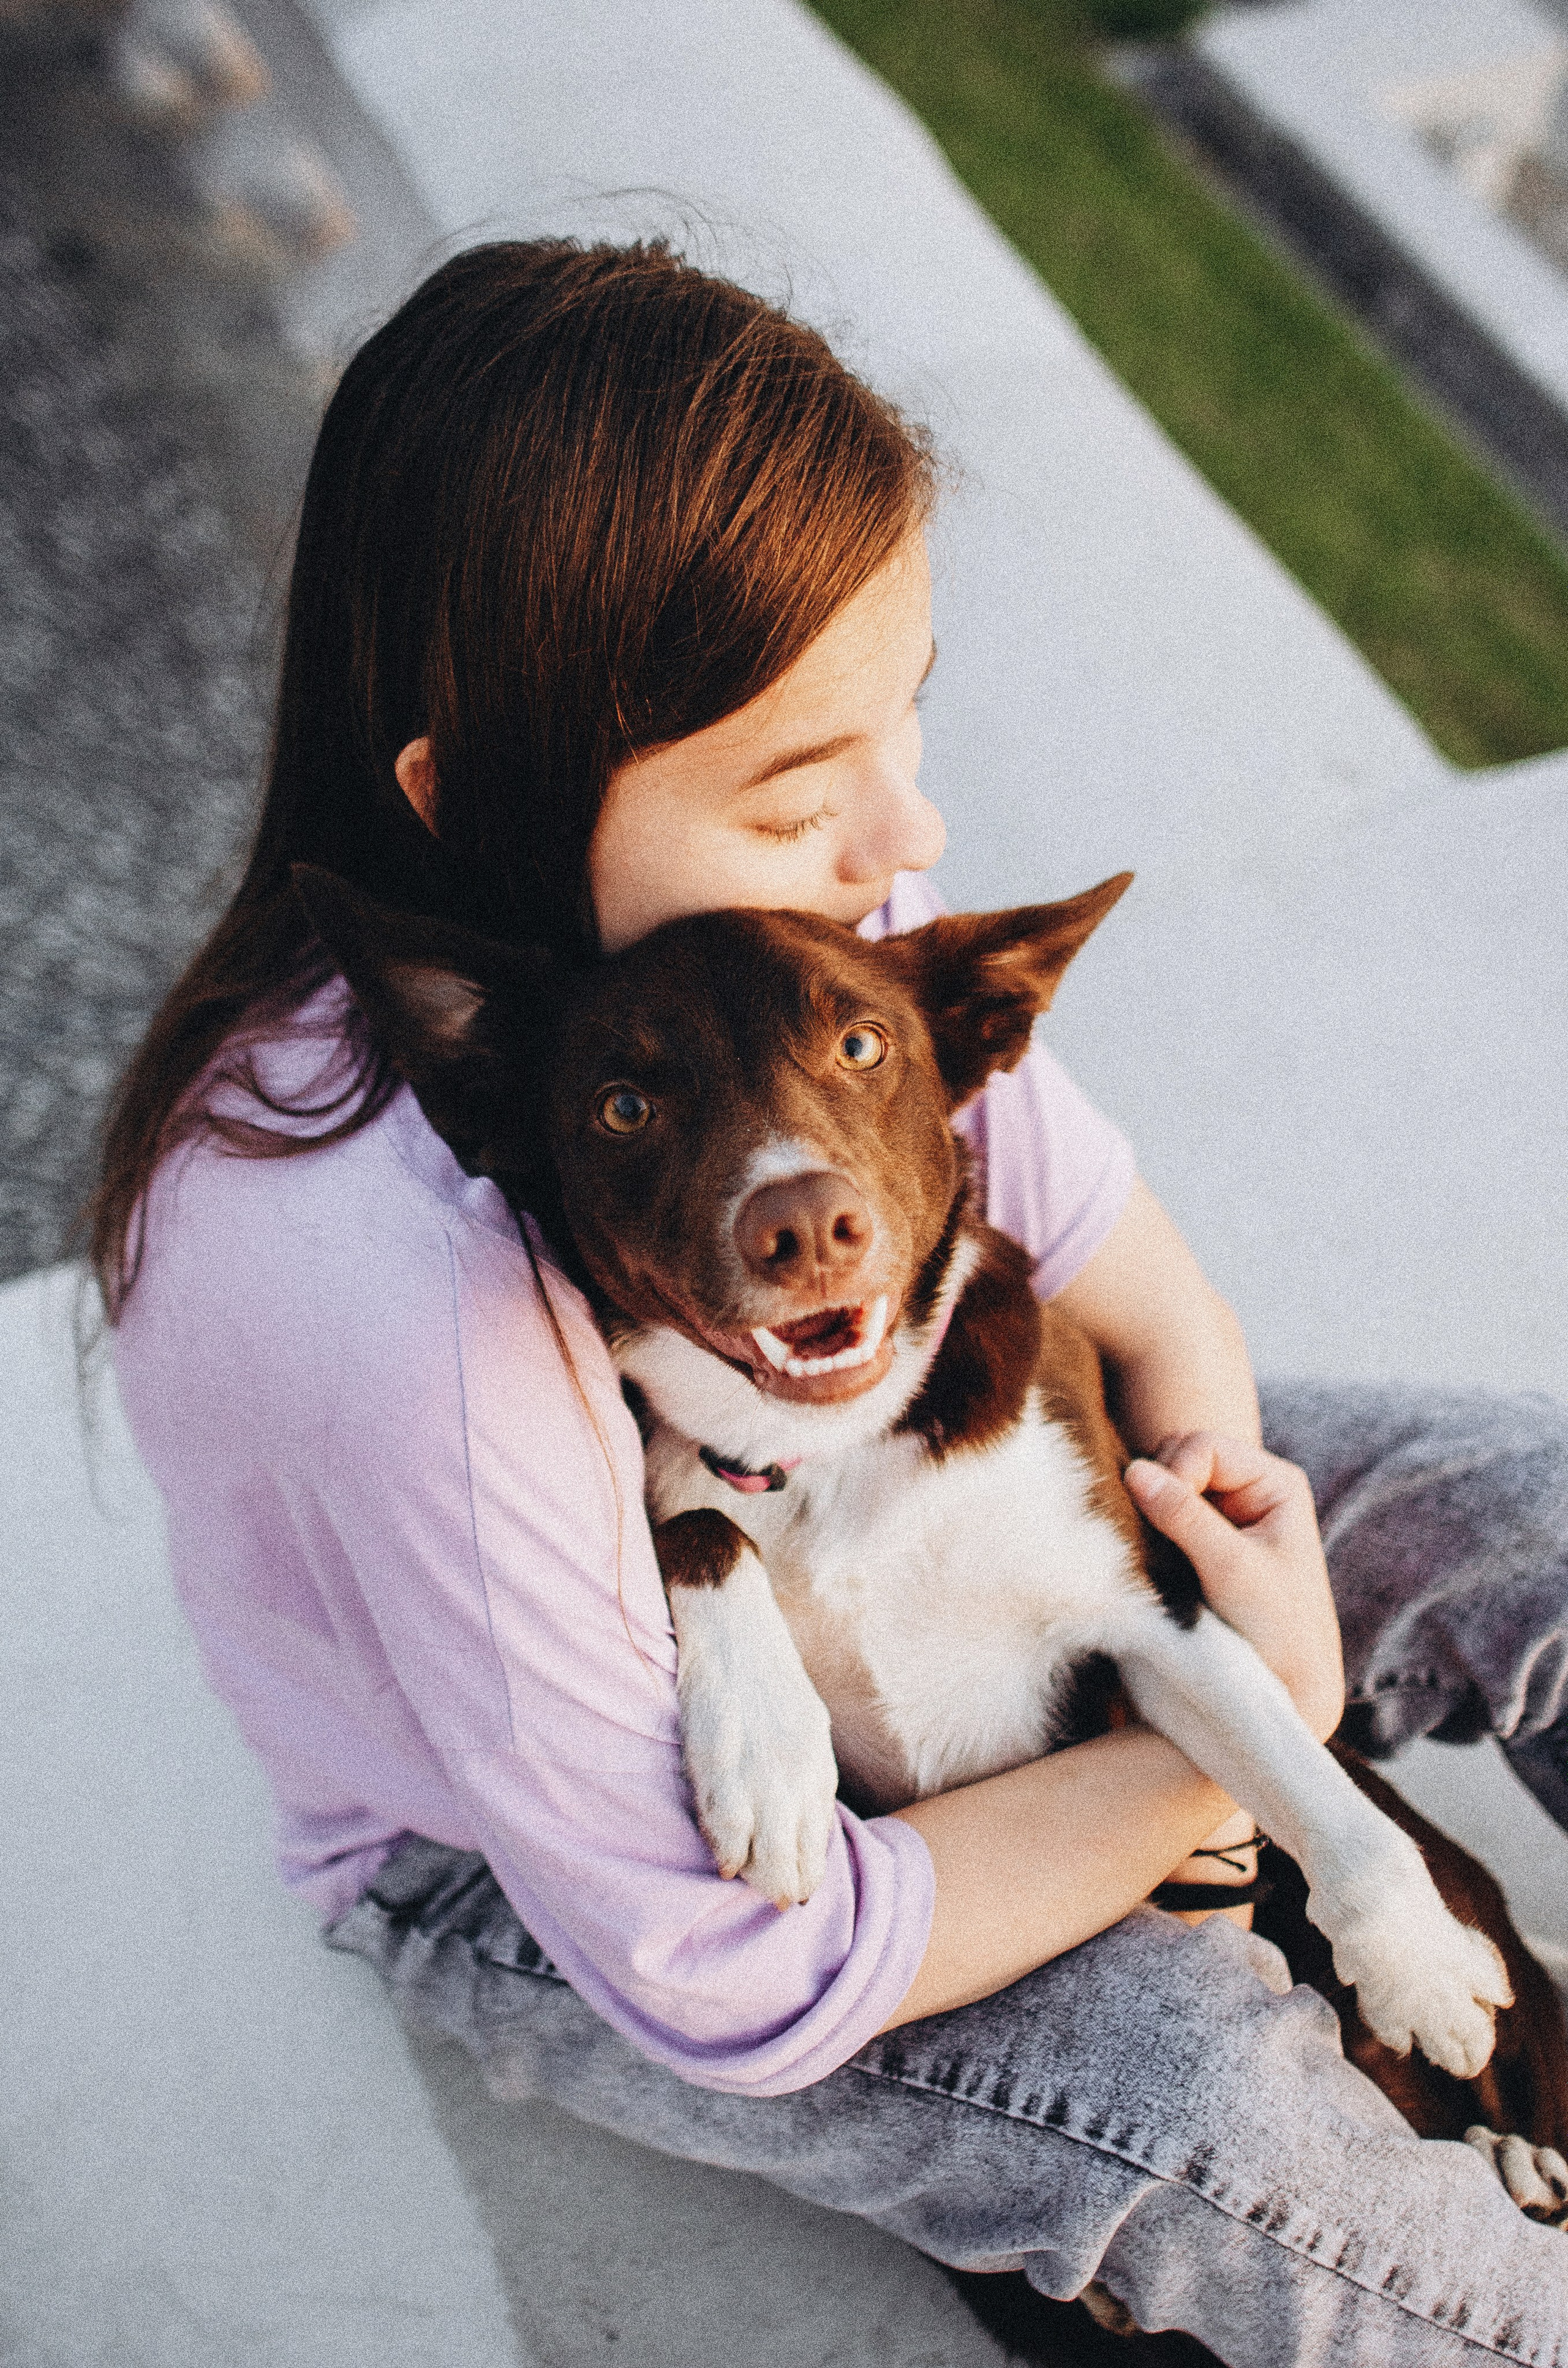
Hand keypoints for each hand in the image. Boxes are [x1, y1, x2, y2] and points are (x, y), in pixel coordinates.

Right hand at [1124, 1433, 1344, 1743]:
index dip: (1175, 1473)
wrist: (1281, 1688)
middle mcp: (1249, 1488)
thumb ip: (1185, 1517)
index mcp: (1275, 1483)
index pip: (1204, 1446)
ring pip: (1162, 1481)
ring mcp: (1220, 1512)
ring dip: (1148, 1507)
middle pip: (1179, 1454)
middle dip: (1160, 1486)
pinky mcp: (1195, 1539)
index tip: (1161, 1520)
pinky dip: (1144, 1525)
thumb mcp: (1232, 1569)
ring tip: (1153, 1548)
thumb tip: (1134, 1471)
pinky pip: (1155, 1511)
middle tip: (1155, 1535)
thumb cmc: (1275, 1629)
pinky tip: (1147, 1552)